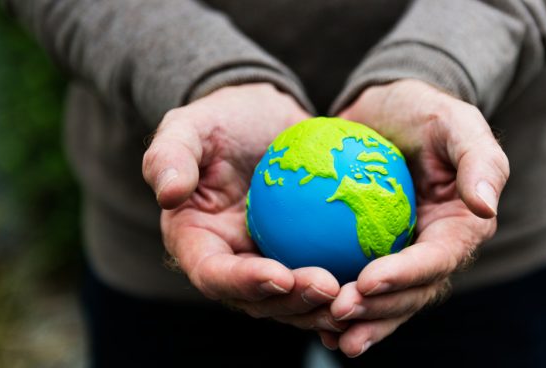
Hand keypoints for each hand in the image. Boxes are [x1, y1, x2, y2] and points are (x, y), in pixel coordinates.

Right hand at [142, 83, 345, 332]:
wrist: (264, 120)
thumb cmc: (222, 119)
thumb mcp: (188, 126)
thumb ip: (169, 155)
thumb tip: (167, 193)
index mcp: (197, 243)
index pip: (213, 274)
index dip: (244, 283)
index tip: (281, 276)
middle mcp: (232, 263)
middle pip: (259, 300)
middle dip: (294, 304)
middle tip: (331, 289)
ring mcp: (268, 263)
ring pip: (295, 300)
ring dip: (324, 306)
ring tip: (358, 296)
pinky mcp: (301, 255)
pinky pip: (324, 276)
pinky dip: (347, 286)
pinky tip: (378, 281)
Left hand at [321, 79, 509, 356]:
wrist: (384, 112)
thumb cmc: (422, 111)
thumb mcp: (455, 121)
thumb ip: (478, 161)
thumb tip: (484, 207)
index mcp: (461, 226)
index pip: (438, 259)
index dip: (407, 275)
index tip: (369, 280)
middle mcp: (434, 250)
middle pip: (412, 292)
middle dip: (380, 310)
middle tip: (339, 311)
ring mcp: (402, 256)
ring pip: (386, 301)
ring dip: (361, 321)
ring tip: (328, 332)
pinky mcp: (370, 255)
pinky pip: (358, 286)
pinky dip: (338, 305)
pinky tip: (311, 318)